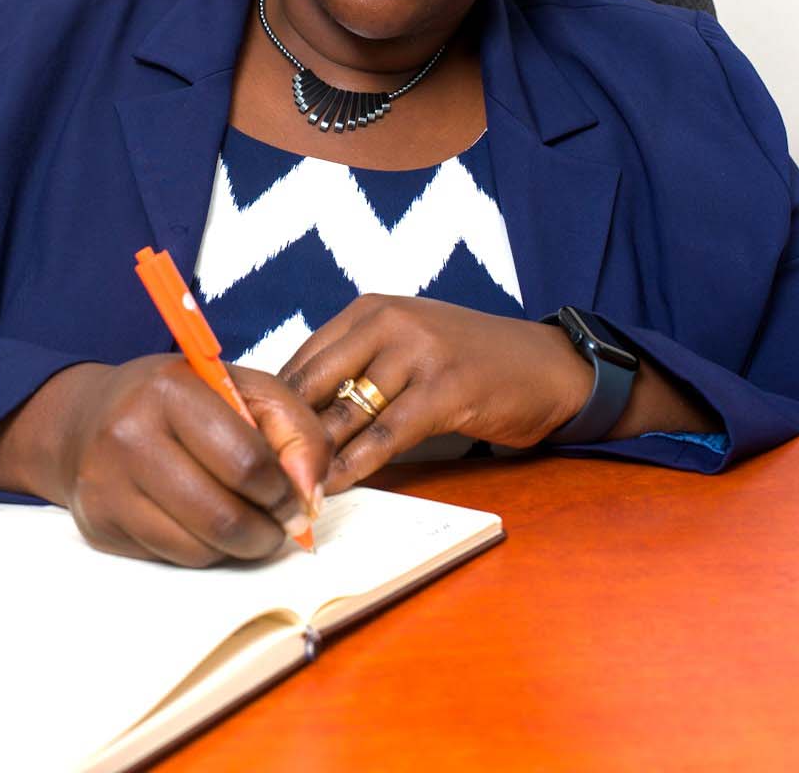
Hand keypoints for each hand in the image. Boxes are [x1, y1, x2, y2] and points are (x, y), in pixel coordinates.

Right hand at [45, 356, 330, 566]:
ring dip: (238, 547)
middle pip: (221, 517)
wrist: (88, 417)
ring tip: (247, 524)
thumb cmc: (181, 401)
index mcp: (170, 389)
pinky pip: (172, 559)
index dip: (285, 491)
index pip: (245, 462)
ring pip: (198, 549)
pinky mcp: (97, 524)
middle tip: (280, 525)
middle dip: (266, 532)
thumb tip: (309, 497)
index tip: (297, 499)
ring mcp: (106, 484)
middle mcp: (128, 435)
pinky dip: (203, 552)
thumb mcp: (243, 389)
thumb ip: (295, 429)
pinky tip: (204, 526)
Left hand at [278, 296, 592, 492]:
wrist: (548, 367)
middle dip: (285, 432)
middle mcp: (389, 322)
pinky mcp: (446, 389)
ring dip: (316, 456)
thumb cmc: (469, 362)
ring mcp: (419, 353)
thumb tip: (292, 413)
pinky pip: (387, 435)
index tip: (250, 442)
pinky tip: (335, 486)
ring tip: (286, 488)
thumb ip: (356, 367)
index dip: (272, 405)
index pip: (302, 358)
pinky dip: (357, 465)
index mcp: (371, 310)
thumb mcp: (406, 346)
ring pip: (347, 412)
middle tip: (258, 473)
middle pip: (314, 383)